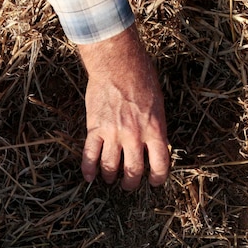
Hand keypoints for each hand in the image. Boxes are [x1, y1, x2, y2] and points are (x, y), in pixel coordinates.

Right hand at [78, 25, 168, 190]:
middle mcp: (135, 136)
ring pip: (110, 167)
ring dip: (110, 177)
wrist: (117, 63)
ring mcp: (113, 134)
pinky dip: (88, 169)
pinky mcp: (95, 128)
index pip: (159, 164)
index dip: (157, 178)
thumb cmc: (141, 77)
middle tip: (128, 185)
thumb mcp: (158, 104)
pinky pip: (90, 155)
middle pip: (133, 171)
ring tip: (110, 179)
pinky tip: (89, 178)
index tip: (153, 183)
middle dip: (131, 182)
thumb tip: (153, 145)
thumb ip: (155, 127)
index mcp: (155, 130)